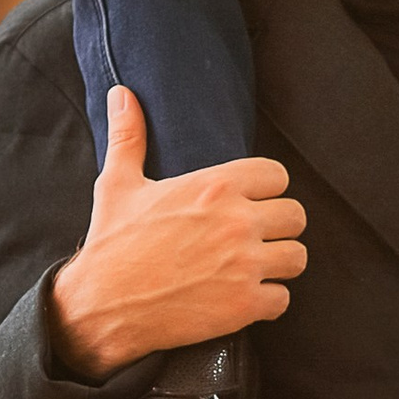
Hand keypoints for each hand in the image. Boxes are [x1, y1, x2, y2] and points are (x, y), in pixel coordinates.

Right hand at [45, 87, 307, 379]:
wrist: (101, 305)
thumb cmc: (111, 243)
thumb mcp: (118, 184)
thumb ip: (129, 136)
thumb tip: (121, 93)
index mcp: (215, 186)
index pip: (278, 175)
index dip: (266, 189)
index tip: (250, 202)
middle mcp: (238, 222)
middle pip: (296, 216)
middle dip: (278, 227)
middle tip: (254, 238)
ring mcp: (245, 265)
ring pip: (297, 257)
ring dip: (279, 264)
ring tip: (254, 268)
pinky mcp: (245, 305)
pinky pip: (283, 299)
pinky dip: (267, 302)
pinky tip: (243, 298)